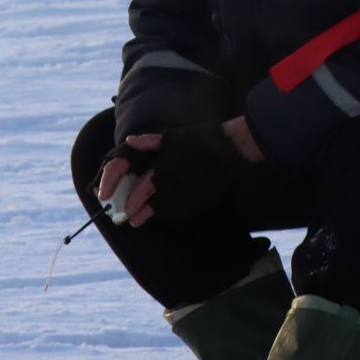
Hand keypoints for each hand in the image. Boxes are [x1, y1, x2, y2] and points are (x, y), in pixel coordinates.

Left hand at [97, 119, 258, 226]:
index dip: (134, 200)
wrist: (231, 148)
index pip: (144, 189)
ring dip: (156, 215)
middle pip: (154, 205)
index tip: (127, 209)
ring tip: (145, 218)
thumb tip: (129, 141)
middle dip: (142, 214)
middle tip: (133, 220)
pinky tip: (166, 212)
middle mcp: (175, 184)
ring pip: (168, 210)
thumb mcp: (172, 138)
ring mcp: (190, 194)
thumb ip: (148, 142)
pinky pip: (183, 210)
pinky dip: (172, 213)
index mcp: (165, 168)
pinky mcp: (201, 200)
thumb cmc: (200, 140)